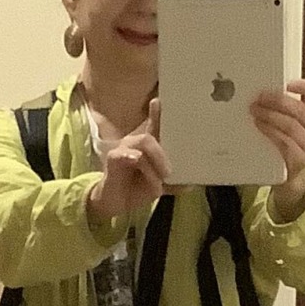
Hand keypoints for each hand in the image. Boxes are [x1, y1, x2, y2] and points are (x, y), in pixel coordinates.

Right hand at [88, 98, 172, 224]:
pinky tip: (145, 173)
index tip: (161, 101)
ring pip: (142, 141)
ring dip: (156, 161)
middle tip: (170, 173)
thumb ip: (174, 182)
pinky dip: (142, 166)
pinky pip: (129, 156)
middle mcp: (134, 142)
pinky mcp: (113, 159)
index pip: (154, 125)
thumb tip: (192, 184)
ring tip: (162, 179)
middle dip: (162, 153)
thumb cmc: (137, 189)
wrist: (115, 204)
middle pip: (149, 135)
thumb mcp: (160, 185)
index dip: (158, 112)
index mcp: (147, 146)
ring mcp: (122, 148)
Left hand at [252, 79, 304, 217]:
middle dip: (278, 101)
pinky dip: (270, 131)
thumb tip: (267, 89)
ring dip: (270, 115)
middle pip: (301, 110)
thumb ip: (290, 107)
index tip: (287, 84)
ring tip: (256, 110)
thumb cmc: (292, 141)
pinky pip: (283, 142)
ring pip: (290, 126)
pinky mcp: (300, 160)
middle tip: (261, 97)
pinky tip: (260, 125)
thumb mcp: (298, 122)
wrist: (292, 173)